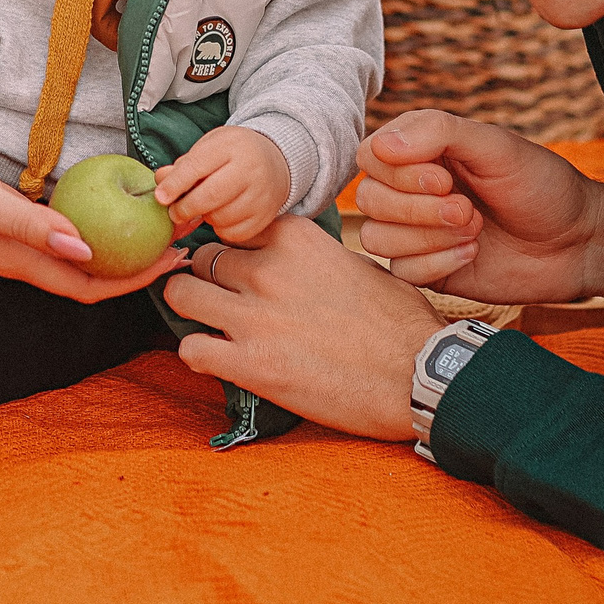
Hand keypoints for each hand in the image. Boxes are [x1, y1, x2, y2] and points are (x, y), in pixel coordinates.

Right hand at [0, 125, 183, 302]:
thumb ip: (29, 224)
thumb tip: (86, 249)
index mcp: (15, 261)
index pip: (86, 286)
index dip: (131, 282)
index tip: (171, 261)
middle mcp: (19, 259)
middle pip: (89, 275)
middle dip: (136, 265)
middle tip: (179, 241)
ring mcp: (14, 242)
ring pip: (78, 255)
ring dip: (118, 246)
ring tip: (155, 225)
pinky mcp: (11, 221)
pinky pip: (62, 233)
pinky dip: (94, 226)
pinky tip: (112, 206)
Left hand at [154, 125, 291, 244]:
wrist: (275, 161)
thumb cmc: (233, 154)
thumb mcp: (209, 147)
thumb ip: (184, 164)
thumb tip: (160, 180)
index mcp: (231, 145)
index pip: (197, 166)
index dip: (175, 184)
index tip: (160, 197)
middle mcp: (251, 168)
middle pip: (210, 196)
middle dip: (185, 208)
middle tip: (174, 212)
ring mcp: (261, 193)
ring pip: (222, 217)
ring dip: (205, 217)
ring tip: (205, 207)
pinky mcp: (266, 215)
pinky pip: (234, 233)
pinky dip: (221, 228)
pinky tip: (221, 216)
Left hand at [163, 218, 441, 441]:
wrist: (421, 376)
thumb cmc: (401, 323)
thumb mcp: (358, 265)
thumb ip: (313, 257)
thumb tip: (293, 262)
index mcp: (296, 238)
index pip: (236, 227)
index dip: (236, 249)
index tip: (240, 266)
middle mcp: (268, 269)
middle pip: (203, 257)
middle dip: (209, 277)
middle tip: (222, 298)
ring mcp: (254, 316)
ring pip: (182, 293)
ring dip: (192, 309)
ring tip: (209, 324)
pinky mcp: (250, 364)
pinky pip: (190, 349)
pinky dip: (198, 355)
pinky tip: (219, 360)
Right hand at [353, 110, 603, 308]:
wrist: (576, 243)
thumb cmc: (540, 185)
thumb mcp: (496, 146)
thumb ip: (438, 131)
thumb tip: (383, 145)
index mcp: (421, 151)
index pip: (370, 156)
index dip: (399, 173)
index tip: (445, 178)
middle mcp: (411, 189)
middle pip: (369, 199)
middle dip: (418, 209)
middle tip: (467, 211)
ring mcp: (416, 231)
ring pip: (376, 237)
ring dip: (428, 237)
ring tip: (473, 231)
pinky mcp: (426, 269)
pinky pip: (400, 271)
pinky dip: (437, 264)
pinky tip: (472, 254)